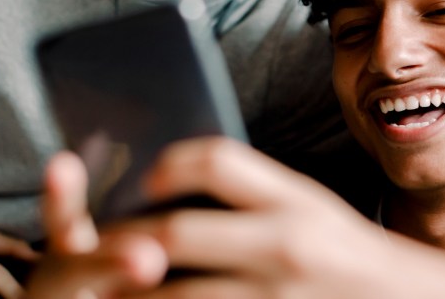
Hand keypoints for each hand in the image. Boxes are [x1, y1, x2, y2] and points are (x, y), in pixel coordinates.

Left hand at [32, 138, 444, 298]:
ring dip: (128, 292)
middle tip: (94, 244)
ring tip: (104, 287)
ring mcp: (272, 297)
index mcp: (296, 201)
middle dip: (123, 241)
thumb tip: (181, 185)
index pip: (217, 160)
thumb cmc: (350, 256)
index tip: (147, 178)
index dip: (169, 163)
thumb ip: (257, 195)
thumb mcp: (313, 209)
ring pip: (171, 296)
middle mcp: (284, 246)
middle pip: (173, 233)